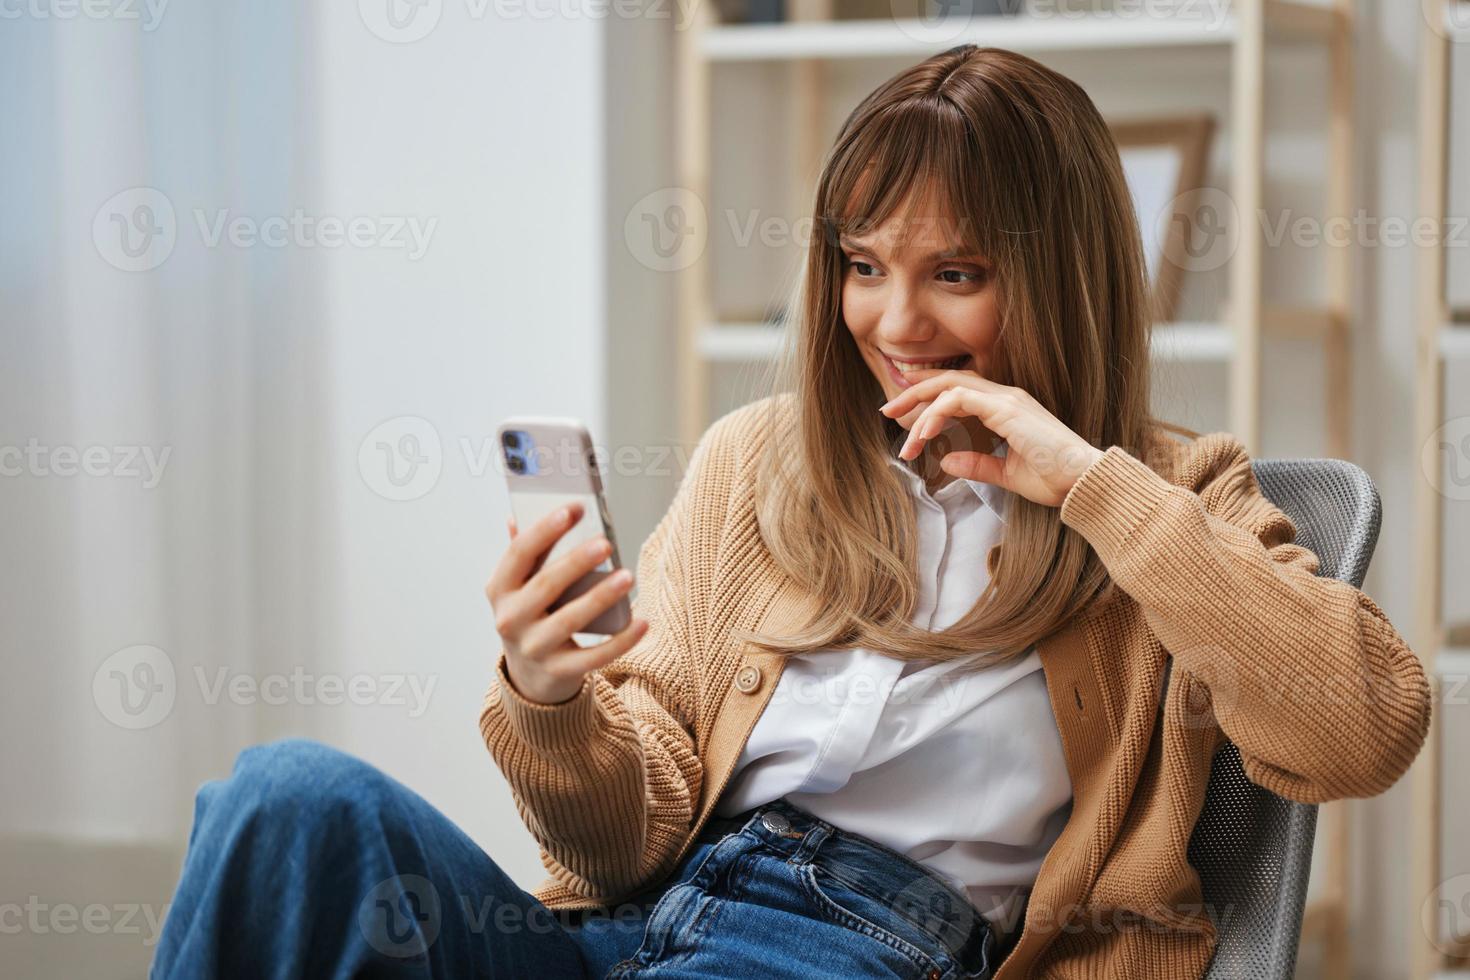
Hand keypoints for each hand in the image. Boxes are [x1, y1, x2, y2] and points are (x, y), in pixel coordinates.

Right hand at [485, 503, 647, 704]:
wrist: (529, 676)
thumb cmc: (530, 617)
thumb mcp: (518, 588)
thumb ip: (523, 555)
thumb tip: (516, 515)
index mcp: (499, 589)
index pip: (519, 553)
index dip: (545, 529)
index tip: (573, 508)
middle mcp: (510, 619)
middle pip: (546, 585)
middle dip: (576, 562)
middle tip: (605, 543)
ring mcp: (533, 648)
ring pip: (569, 619)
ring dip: (600, 596)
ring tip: (627, 576)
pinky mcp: (558, 671)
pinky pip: (593, 656)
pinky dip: (620, 641)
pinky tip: (642, 622)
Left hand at [879, 370, 1105, 507]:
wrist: (1083, 482)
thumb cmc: (1055, 480)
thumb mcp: (1007, 474)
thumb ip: (978, 465)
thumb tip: (947, 461)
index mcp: (1006, 408)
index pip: (959, 390)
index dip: (928, 397)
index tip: (903, 414)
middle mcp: (1005, 397)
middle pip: (949, 381)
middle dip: (914, 393)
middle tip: (885, 410)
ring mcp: (1007, 400)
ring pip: (950, 387)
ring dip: (920, 409)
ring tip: (905, 437)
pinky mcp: (1006, 409)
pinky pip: (958, 400)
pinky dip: (935, 414)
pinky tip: (923, 434)